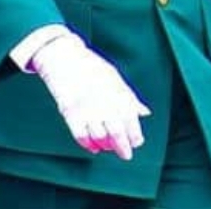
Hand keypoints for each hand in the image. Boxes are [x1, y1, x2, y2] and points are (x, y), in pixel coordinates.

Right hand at [31, 33, 149, 159]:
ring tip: (108, 146)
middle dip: (123, 148)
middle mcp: (105, 103)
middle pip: (118, 135)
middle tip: (126, 154)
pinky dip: (89, 144)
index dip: (136, 136)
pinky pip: (82, 137)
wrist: (65, 57)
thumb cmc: (92, 66)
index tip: (136, 141)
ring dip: (106, 146)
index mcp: (118, 94)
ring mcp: (88, 109)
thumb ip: (130, 98)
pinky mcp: (71, 113)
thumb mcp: (115, 78)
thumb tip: (145, 112)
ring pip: (100, 138)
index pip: (132, 123)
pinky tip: (93, 146)